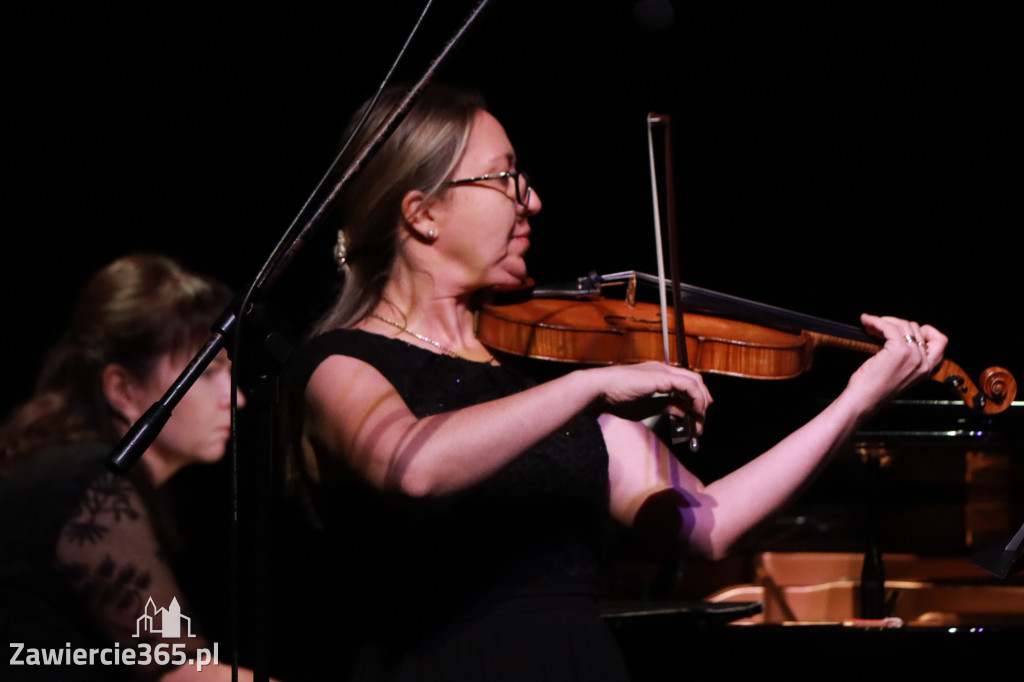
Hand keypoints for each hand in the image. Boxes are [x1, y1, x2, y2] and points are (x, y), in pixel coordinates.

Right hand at [590, 361, 711, 429]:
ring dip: (701, 402)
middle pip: (694, 381)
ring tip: (700, 420)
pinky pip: (689, 386)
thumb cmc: (615, 399)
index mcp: (657, 375)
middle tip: (702, 420)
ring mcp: (664, 371)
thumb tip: (682, 413)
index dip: (694, 399)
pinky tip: (695, 412)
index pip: (684, 383)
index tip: (697, 415)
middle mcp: (663, 370)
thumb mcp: (646, 407)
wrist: (600, 389)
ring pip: (695, 382)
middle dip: (702, 401)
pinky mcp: (663, 376)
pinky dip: (696, 399)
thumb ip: (665, 408)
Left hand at [845, 313, 947, 406]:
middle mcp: (924, 363)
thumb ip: (908, 358)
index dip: (926, 331)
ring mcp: (913, 356)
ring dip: (886, 321)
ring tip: (871, 324)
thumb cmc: (874, 389)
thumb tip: (899, 334)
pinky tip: (867, 321)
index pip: (940, 342)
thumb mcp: (901, 374)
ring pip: (905, 326)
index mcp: (927, 370)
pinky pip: (889, 327)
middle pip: (918, 329)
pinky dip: (876, 321)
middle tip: (880, 327)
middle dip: (898, 324)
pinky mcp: (899, 350)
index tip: (906, 331)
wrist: (864, 400)